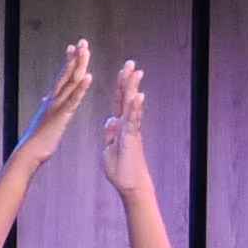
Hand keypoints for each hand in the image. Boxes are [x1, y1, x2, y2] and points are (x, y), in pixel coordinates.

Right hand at [14, 37, 95, 171]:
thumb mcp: (44, 120)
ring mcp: (57, 106)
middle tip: (82, 41)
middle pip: (67, 74)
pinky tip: (89, 76)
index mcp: (52, 101)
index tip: (74, 48)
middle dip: (75, 57)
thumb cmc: (37, 142)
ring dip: (79, 65)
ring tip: (86, 51)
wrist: (28, 154)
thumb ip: (47, 107)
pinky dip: (81, 87)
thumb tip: (46, 98)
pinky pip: (74, 99)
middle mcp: (53, 99)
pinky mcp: (61, 116)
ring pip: (71, 82)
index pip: (62, 77)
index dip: (69, 61)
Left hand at [99, 54, 154, 195]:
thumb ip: (110, 133)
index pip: (119, 102)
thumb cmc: (120, 169)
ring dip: (133, 88)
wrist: (130, 184)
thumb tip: (110, 120)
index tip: (123, 71)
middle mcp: (127, 124)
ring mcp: (131, 130)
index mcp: (119, 126)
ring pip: (132, 106)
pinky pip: (133, 121)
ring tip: (136, 72)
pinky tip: (138, 95)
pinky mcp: (132, 138)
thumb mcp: (109, 148)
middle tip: (131, 62)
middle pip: (127, 98)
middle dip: (128, 80)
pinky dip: (135, 108)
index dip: (120, 87)